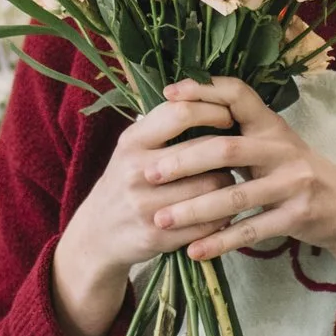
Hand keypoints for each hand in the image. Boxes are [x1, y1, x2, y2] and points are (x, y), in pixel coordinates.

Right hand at [50, 94, 240, 335]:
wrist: (97, 233)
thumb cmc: (125, 180)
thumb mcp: (132, 147)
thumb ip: (164, 125)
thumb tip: (211, 98)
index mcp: (131, 142)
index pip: (181, 113)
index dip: (213, 111)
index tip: (229, 116)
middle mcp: (136, 171)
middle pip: (203, 152)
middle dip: (228, 151)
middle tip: (239, 152)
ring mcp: (146, 206)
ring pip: (212, 187)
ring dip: (229, 183)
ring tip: (229, 181)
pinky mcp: (157, 236)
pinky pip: (208, 222)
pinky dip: (222, 214)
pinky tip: (222, 209)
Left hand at [146, 77, 335, 320]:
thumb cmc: (294, 172)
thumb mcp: (272, 144)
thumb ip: (237, 132)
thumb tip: (179, 115)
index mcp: (271, 125)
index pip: (237, 95)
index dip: (204, 90)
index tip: (169, 93)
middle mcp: (282, 148)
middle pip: (226, 148)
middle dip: (184, 161)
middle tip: (149, 174)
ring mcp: (293, 182)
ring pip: (235, 195)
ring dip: (194, 209)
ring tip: (161, 219)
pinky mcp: (298, 214)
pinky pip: (252, 230)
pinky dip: (221, 241)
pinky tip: (194, 250)